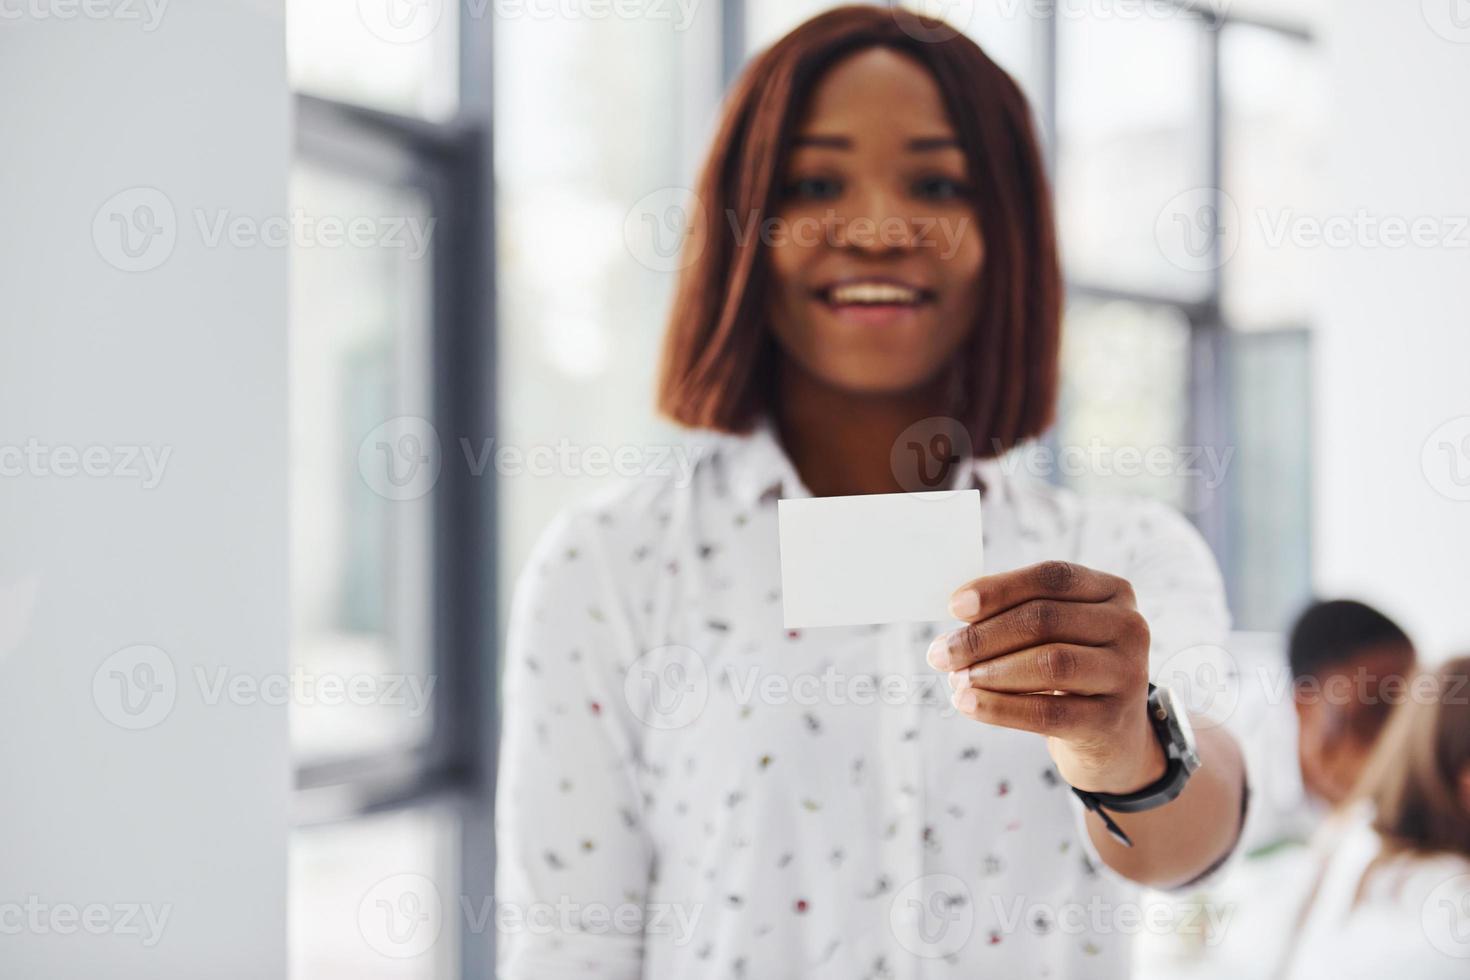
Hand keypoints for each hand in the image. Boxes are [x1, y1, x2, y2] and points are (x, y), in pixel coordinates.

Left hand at [927, 560, 1165, 794]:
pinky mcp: (1113, 721)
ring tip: (954, 679)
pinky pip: (1048, 713)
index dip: (999, 589)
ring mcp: (1127, 674)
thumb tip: (958, 610)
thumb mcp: (1054, 633)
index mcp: (1112, 591)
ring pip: (1050, 664)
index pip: (1052, 577)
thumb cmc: (1068, 672)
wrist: (1110, 735)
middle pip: (1045, 619)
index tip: (954, 607)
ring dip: (990, 671)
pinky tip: (968, 704)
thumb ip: (1015, 613)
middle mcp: (1128, 626)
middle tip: (940, 652)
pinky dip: (1000, 708)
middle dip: (983, 636)